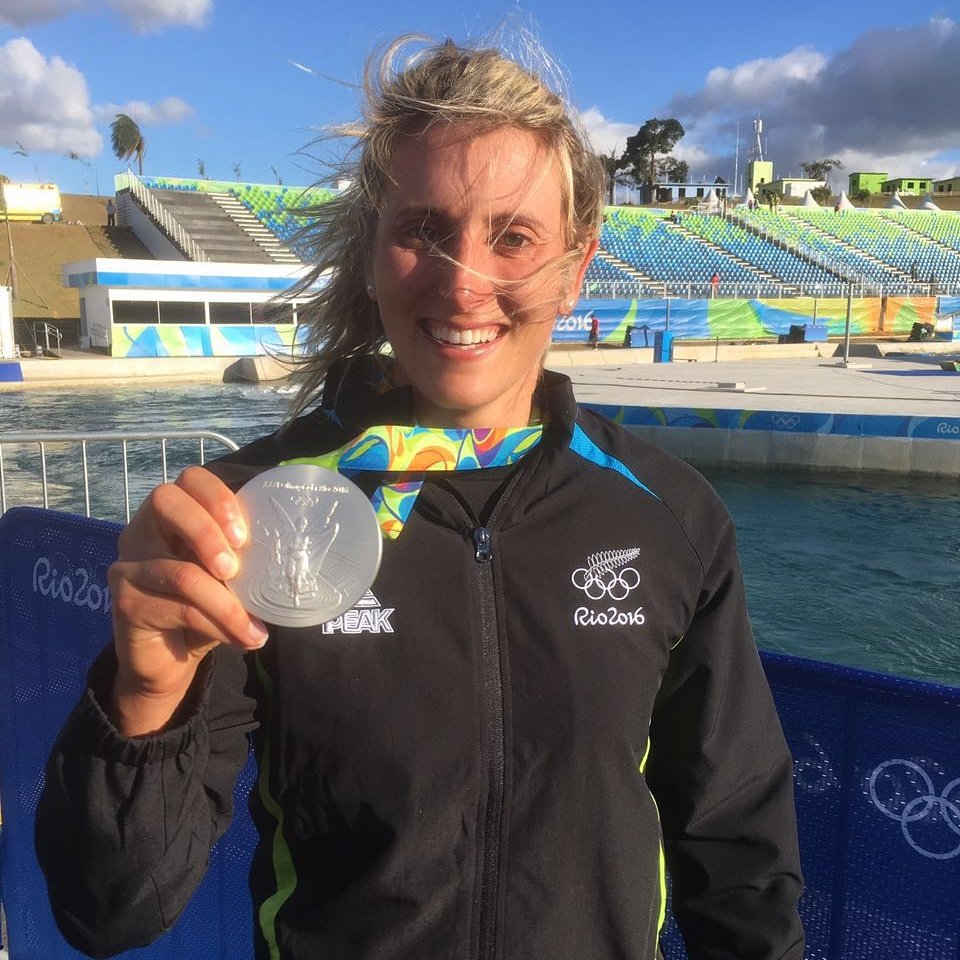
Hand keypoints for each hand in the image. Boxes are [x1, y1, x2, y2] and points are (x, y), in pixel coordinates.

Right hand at [107, 466, 268, 734]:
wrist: (169, 661)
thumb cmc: (203, 609)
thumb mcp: (228, 579)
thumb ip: (243, 559)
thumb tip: (291, 556)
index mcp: (172, 515)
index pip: (189, 479)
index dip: (217, 496)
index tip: (244, 534)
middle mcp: (142, 530)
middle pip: (166, 501)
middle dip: (208, 531)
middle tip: (235, 568)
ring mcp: (127, 564)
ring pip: (182, 572)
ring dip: (227, 604)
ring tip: (254, 628)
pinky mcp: (124, 601)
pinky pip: (179, 607)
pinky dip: (218, 624)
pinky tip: (240, 639)